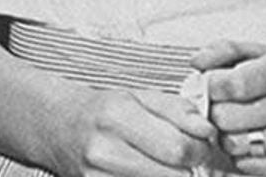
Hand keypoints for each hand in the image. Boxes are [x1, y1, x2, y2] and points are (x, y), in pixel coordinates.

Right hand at [47, 86, 216, 176]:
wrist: (58, 128)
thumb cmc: (102, 112)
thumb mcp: (140, 97)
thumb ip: (178, 110)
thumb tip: (207, 130)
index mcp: (117, 117)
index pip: (179, 148)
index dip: (201, 149)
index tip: (202, 145)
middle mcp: (104, 151)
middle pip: (174, 176)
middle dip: (192, 169)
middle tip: (192, 159)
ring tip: (169, 165)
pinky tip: (152, 172)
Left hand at [191, 40, 265, 176]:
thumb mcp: (265, 51)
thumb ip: (226, 52)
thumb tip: (197, 64)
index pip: (234, 85)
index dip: (211, 87)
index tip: (208, 86)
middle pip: (231, 118)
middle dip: (216, 113)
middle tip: (220, 107)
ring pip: (239, 145)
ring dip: (228, 136)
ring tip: (237, 124)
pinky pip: (254, 166)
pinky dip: (244, 156)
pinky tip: (251, 140)